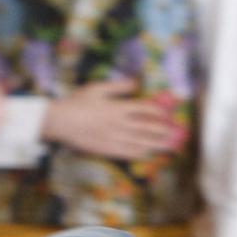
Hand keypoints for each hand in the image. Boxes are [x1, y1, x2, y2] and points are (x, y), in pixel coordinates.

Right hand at [42, 79, 182, 161]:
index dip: (158, 112)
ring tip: (169, 145)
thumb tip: (136, 82)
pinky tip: (148, 154)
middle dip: (163, 130)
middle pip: (147, 128)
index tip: (167, 114)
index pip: (145, 110)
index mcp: (119, 108)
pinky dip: (140, 153)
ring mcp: (115, 138)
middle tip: (175, 132)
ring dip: (157, 143)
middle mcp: (120, 124)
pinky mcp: (108, 149)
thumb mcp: (97, 88)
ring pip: (141, 141)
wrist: (61, 122)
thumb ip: (119, 86)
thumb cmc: (77, 102)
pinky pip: (128, 153)